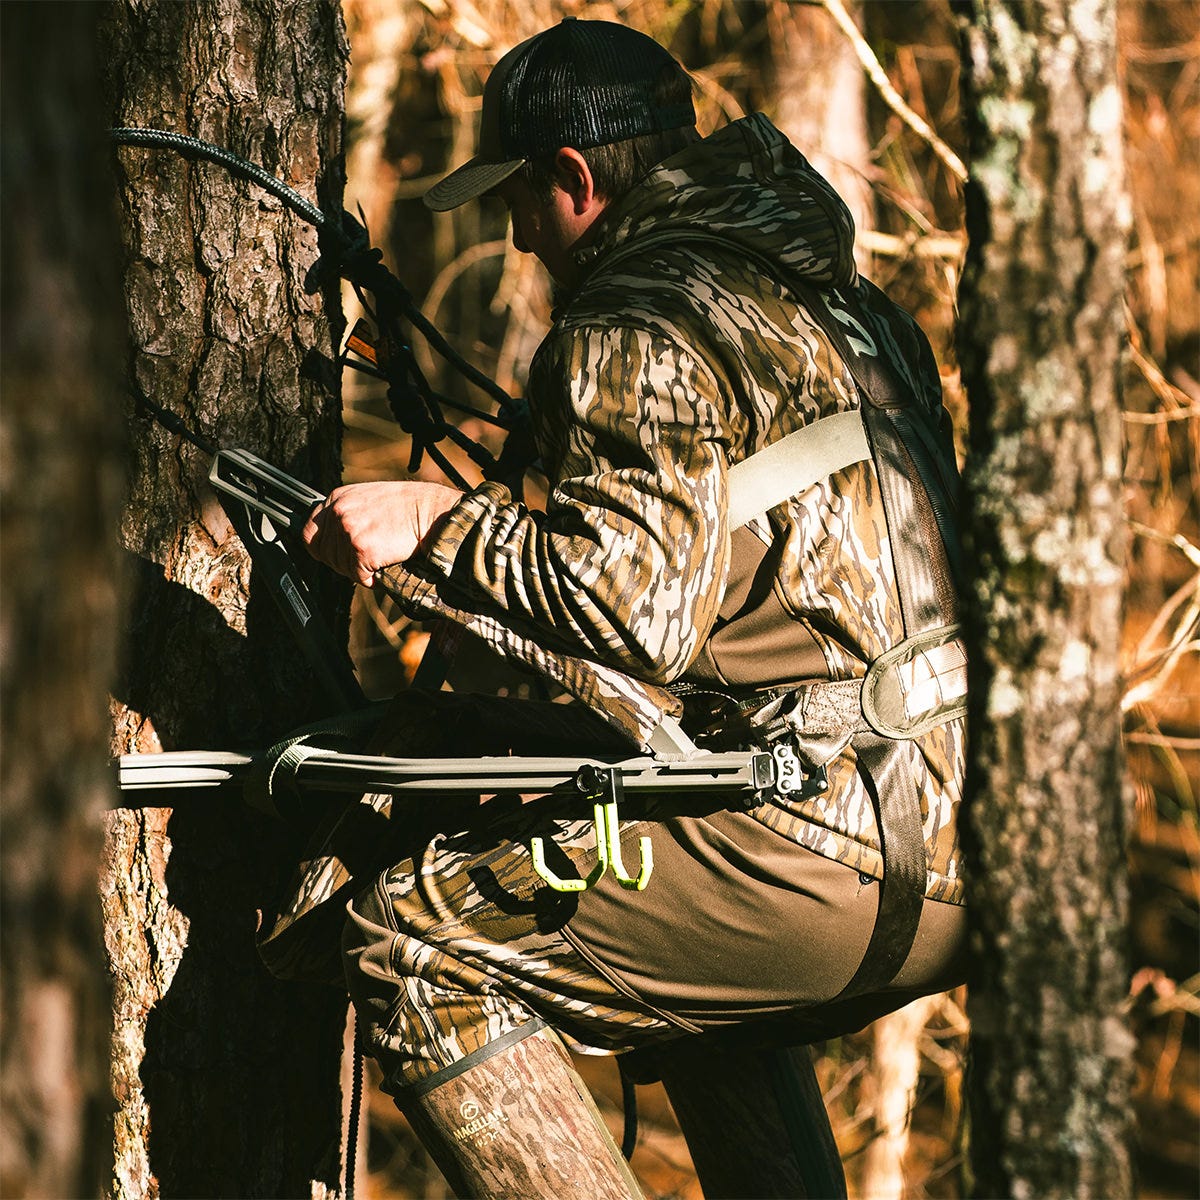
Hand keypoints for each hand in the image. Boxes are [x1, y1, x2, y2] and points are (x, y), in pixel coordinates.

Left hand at [302, 480, 461, 585]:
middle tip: (365, 563)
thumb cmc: (409, 507)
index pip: (309, 532)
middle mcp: (339, 513)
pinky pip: (359, 576)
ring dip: (360, 571)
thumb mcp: (370, 499)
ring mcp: (349, 531)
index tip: (333, 557)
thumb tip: (337, 538)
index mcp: (338, 498)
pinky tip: (385, 568)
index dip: (321, 549)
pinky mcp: (362, 550)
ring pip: (341, 567)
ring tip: (380, 561)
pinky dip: (373, 579)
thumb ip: (349, 512)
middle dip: (344, 564)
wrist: (432, 512)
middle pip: (325, 554)